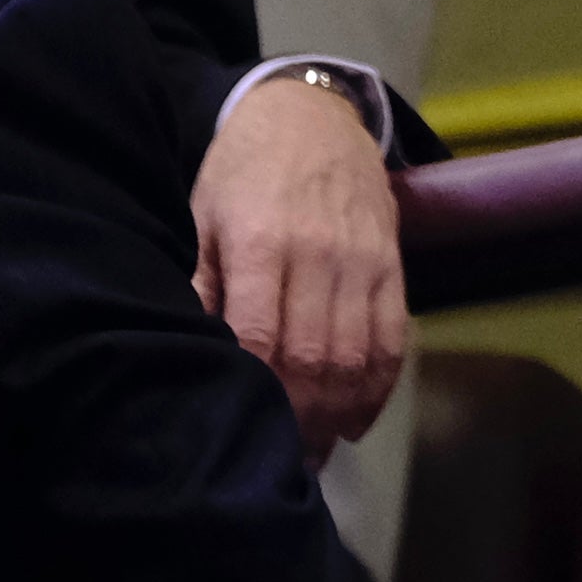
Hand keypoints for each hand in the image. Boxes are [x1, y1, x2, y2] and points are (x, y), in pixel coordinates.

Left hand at [193, 76, 405, 447]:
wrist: (312, 114)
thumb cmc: (241, 170)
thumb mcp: (201, 214)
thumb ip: (198, 281)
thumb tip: (187, 348)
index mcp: (262, 242)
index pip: (261, 338)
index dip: (256, 395)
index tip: (243, 436)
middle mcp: (318, 254)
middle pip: (313, 358)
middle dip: (297, 422)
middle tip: (278, 467)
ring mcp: (363, 260)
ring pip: (357, 357)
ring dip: (338, 417)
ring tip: (314, 455)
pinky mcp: (392, 264)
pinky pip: (394, 339)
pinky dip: (379, 389)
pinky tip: (356, 422)